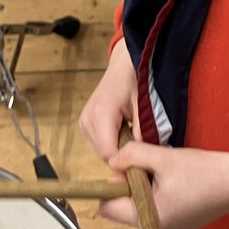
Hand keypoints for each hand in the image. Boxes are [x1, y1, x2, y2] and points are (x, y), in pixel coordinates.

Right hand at [78, 39, 136, 160]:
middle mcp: (88, 119)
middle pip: (104, 154)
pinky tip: (123, 129)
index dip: (125, 162)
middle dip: (123, 155)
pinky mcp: (85, 123)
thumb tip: (143, 157)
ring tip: (132, 132)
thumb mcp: (144, 106)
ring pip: (102, 150)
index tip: (142, 163)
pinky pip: (100, 143)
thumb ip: (142, 132)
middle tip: (141, 145)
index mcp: (101, 114)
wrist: (124, 65)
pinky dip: (113, 141)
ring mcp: (84, 121)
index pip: (108, 153)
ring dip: (118, 148)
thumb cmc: (136, 81)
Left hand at [99, 142, 228, 228]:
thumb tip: (112, 161)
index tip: (127, 167)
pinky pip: (153, 209)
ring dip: (141, 188)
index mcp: (148, 219)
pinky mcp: (176, 224)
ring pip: (137, 207)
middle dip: (127, 185)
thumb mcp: (163, 158)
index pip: (107, 208)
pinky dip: (154, 193)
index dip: (111, 185)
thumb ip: (133, 156)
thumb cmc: (202, 172)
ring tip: (162, 171)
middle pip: (121, 208)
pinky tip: (172, 180)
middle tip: (147, 165)